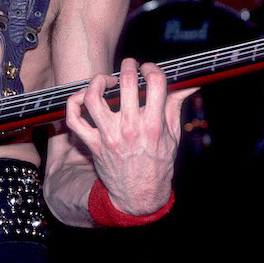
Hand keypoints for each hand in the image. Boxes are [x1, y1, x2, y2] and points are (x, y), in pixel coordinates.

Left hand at [65, 58, 195, 214]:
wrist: (139, 197)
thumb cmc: (158, 165)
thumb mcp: (173, 136)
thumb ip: (176, 106)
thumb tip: (190, 83)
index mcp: (153, 125)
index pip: (155, 82)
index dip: (152, 69)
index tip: (149, 69)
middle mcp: (130, 128)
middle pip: (126, 83)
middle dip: (128, 66)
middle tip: (130, 65)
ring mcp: (108, 136)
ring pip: (93, 97)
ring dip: (98, 81)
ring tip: (106, 80)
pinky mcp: (93, 144)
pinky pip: (74, 119)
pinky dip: (73, 103)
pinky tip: (83, 97)